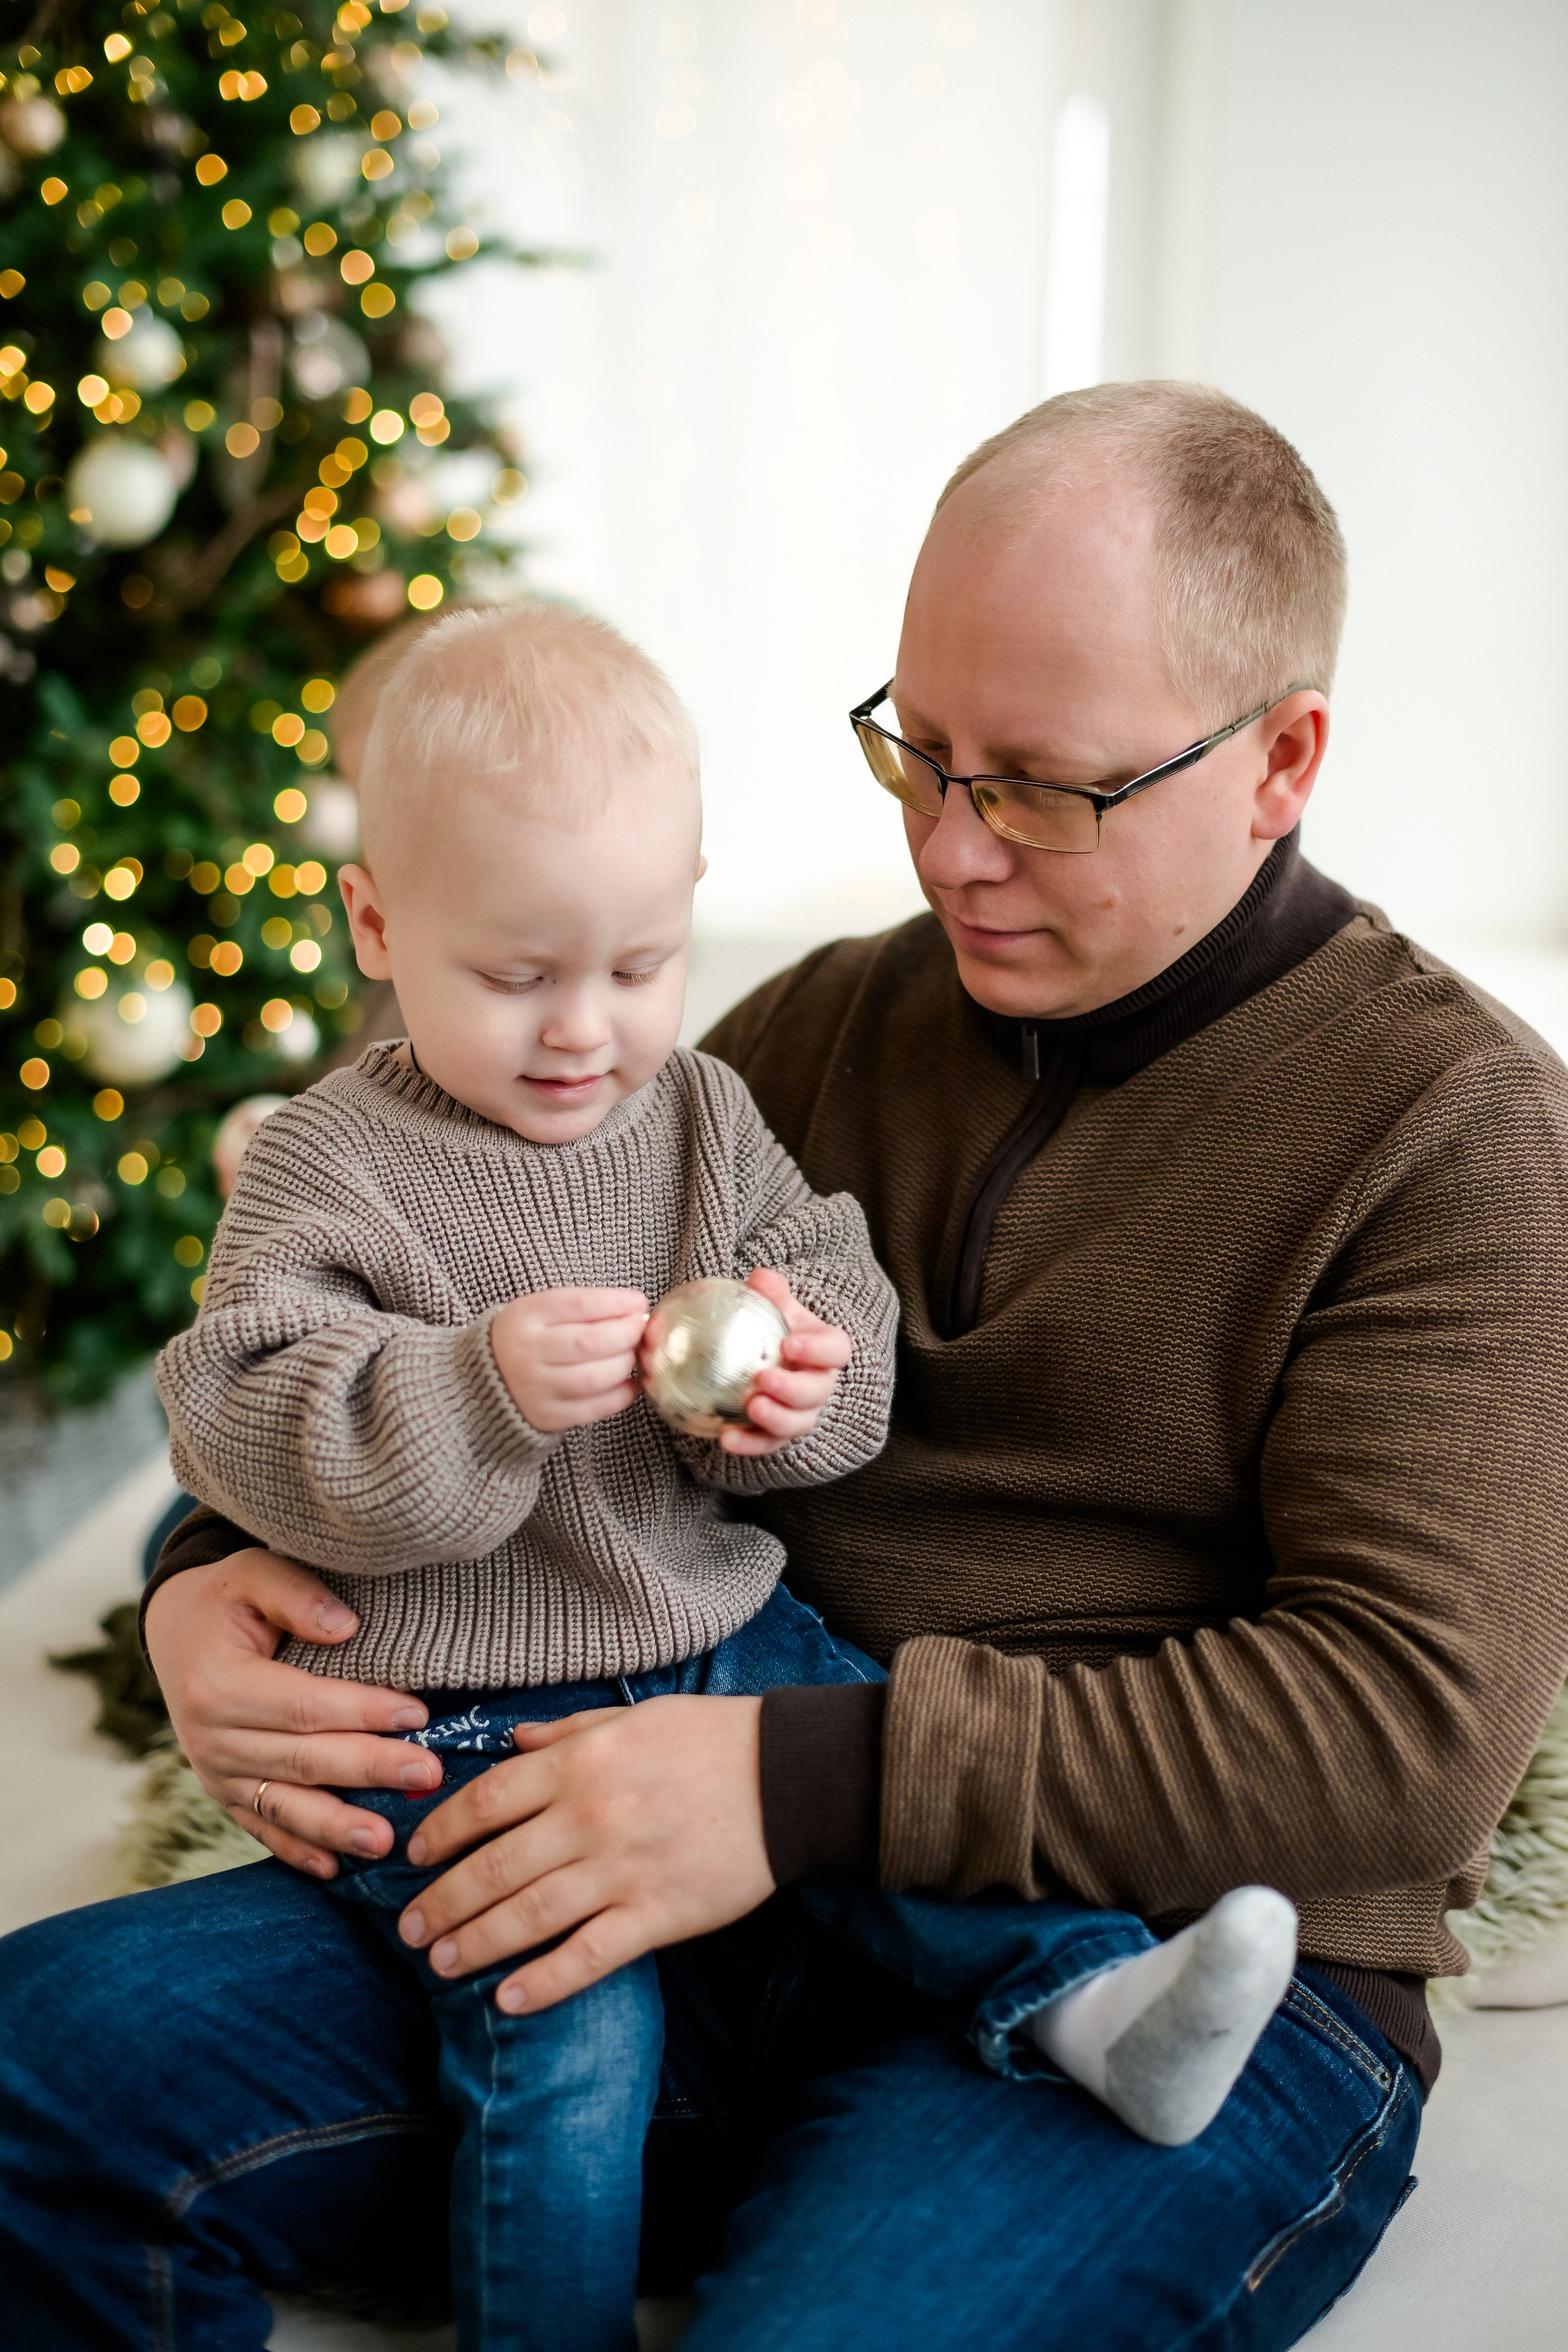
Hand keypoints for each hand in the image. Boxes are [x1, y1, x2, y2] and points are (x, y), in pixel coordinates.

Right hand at [143, 1550, 442, 1875]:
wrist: (177, 1633)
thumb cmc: (227, 1598)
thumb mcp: (252, 1573)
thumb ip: (295, 1593)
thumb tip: (346, 1626)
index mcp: (217, 1683)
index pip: (302, 1705)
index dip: (361, 1711)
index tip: (417, 1714)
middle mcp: (211, 1737)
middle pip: (302, 1759)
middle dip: (369, 1769)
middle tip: (427, 1775)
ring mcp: (216, 1773)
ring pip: (284, 1805)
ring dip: (336, 1827)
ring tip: (386, 1842)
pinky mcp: (225, 1794)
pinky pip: (262, 1828)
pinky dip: (297, 1850)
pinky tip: (334, 1868)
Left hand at [395, 1694, 773, 2010]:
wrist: (791, 1777)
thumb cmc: (710, 1739)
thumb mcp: (632, 1718)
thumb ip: (566, 1732)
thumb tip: (510, 1741)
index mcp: (581, 1764)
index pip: (487, 1801)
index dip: (441, 1832)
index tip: (413, 1856)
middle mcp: (590, 1818)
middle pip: (494, 1867)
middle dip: (443, 1901)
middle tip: (409, 1928)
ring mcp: (624, 1870)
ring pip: (529, 1917)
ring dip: (476, 1944)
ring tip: (441, 1963)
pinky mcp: (659, 1915)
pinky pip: (589, 1956)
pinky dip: (544, 1982)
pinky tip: (509, 2000)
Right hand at [490, 1286, 649, 1433]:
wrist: (484, 1381)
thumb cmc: (529, 1338)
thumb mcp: (541, 1311)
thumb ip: (585, 1306)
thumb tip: (636, 1307)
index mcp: (526, 1316)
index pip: (579, 1304)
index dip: (616, 1302)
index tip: (638, 1302)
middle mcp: (527, 1352)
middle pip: (590, 1342)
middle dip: (627, 1333)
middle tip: (640, 1329)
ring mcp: (536, 1388)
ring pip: (596, 1377)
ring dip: (626, 1363)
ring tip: (631, 1353)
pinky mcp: (548, 1416)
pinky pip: (596, 1407)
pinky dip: (622, 1394)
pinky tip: (629, 1381)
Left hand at [714, 1265, 852, 1456]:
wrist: (775, 1360)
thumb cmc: (779, 1328)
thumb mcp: (778, 1306)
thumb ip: (771, 1292)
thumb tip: (759, 1277)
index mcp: (827, 1352)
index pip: (834, 1351)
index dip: (818, 1351)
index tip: (790, 1345)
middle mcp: (820, 1385)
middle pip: (817, 1393)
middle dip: (793, 1389)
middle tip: (763, 1380)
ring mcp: (803, 1413)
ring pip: (798, 1423)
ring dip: (776, 1420)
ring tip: (751, 1409)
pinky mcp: (780, 1435)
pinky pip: (768, 1443)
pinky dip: (750, 1444)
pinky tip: (727, 1440)